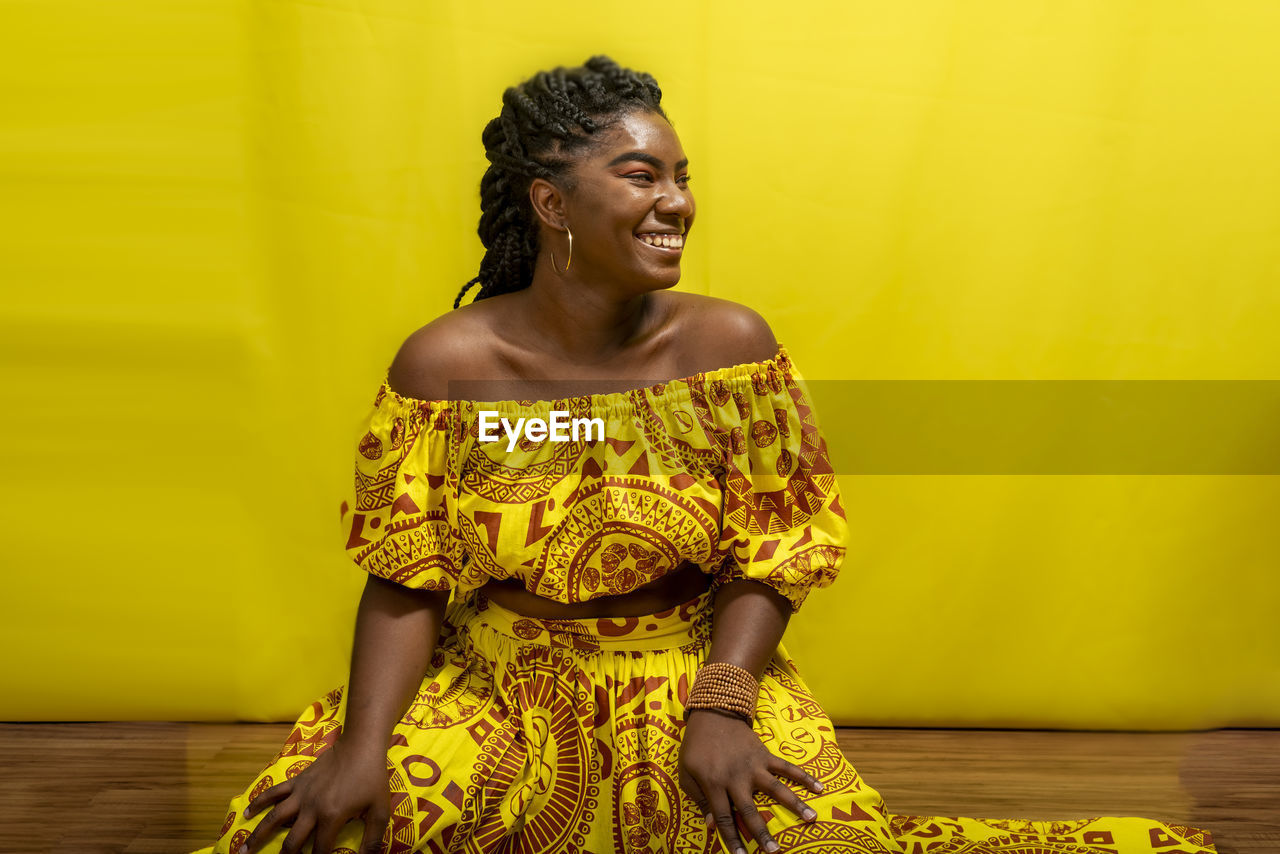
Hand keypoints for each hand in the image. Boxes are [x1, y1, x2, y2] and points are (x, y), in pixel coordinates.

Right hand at [239, 737, 390, 853]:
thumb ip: (373, 839)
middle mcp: (311, 808)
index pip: (319, 851)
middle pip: (292, 842)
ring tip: (243, 851)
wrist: (360, 746)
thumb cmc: (372, 778)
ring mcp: (301, 794)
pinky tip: (247, 813)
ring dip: (257, 836)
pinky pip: (274, 792)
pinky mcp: (297, 781)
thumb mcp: (380, 811)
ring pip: (274, 818)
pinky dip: (259, 802)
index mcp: (331, 817)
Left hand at [677, 708, 823, 853]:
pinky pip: (786, 767)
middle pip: (751, 811)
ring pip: (776, 788)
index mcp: (714, 783)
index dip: (732, 840)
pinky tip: (819, 787)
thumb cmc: (695, 747)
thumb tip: (711, 826)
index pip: (724, 818)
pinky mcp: (764, 754)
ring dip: (795, 804)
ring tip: (812, 819)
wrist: (711, 713)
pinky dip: (803, 776)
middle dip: (763, 834)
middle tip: (775, 853)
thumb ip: (699, 800)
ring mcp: (753, 765)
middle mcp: (736, 777)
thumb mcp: (686, 773)